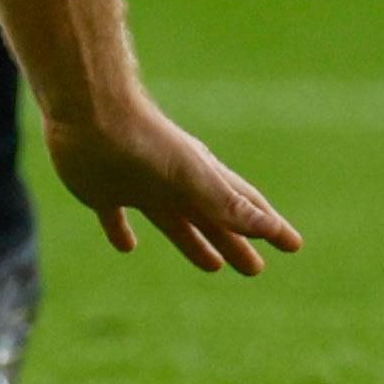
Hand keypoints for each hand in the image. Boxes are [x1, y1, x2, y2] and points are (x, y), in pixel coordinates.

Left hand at [42, 96, 301, 273]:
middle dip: (236, 243)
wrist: (90, 114)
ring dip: (194, 243)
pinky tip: (127, 247)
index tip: (293, 245)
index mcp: (201, 178)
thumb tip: (271, 227)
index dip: (270, 227)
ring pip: (174, 222)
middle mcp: (174, 183)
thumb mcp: (192, 177)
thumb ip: (227, 203)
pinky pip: (116, 218)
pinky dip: (123, 233)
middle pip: (212, 220)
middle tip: (255, 269)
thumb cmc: (146, 143)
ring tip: (214, 266)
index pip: (244, 207)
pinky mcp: (103, 192)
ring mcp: (139, 186)